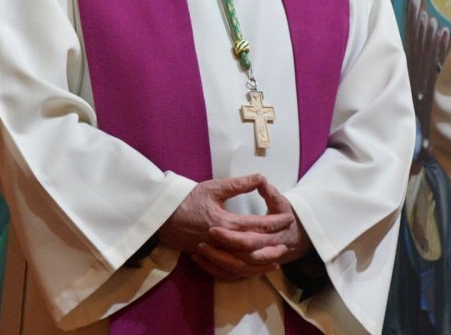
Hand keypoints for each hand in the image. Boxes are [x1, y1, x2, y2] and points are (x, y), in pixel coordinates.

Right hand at [158, 174, 308, 279]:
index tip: (288, 218)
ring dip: (262, 263)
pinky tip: (254, 269)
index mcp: (224, 222)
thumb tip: (260, 177)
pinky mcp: (208, 259)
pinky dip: (244, 272)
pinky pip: (230, 272)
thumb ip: (238, 184)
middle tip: (288, 240)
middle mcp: (221, 241)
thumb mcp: (212, 187)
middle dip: (273, 244)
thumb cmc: (186, 199)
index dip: (275, 222)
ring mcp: (214, 253)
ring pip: (244, 264)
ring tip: (277, 258)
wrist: (162, 217)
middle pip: (254, 249)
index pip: (256, 224)